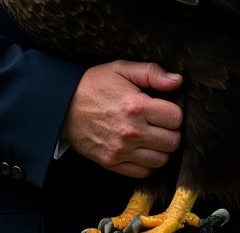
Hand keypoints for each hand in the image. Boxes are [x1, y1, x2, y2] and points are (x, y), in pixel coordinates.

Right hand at [61, 60, 182, 177]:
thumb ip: (151, 72)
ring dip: (160, 148)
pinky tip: (139, 148)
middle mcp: (131, 131)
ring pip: (161, 160)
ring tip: (150, 136)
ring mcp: (121, 150)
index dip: (173, 111)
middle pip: (173, 141)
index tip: (163, 108)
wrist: (62, 105)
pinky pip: (143, 172)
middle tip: (159, 123)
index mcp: (136, 106)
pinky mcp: (111, 163)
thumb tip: (177, 81)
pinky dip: (146, 163)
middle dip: (170, 131)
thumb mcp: (120, 68)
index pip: (176, 118)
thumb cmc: (93, 84)